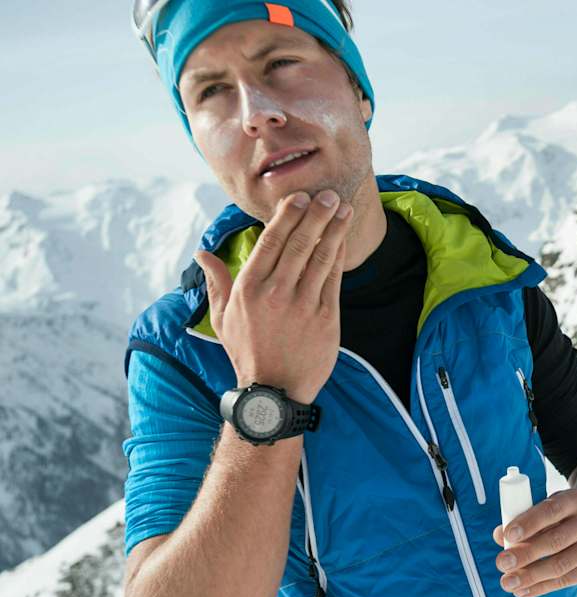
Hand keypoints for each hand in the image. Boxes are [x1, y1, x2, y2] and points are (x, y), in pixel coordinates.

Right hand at [194, 190, 352, 404]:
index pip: (269, 242)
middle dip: (315, 214)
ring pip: (321, 257)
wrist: (274, 392)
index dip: (286, 216)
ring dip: (333, 229)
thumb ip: (216, 281)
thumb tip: (202, 253)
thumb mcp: (223, 318)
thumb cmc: (247, 352)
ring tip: (341, 208)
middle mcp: (276, 293)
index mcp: (249, 288)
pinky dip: (339, 255)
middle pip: (299, 243)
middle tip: (326, 193)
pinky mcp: (326, 318)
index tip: (298, 197)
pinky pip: (334, 279)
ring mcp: (303, 305)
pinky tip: (343, 238)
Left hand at [492, 489, 576, 596]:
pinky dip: (540, 587)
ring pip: (560, 565)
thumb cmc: (558, 517)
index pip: (551, 510)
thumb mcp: (543, 510)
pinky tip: (522, 591)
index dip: (529, 523)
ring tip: (507, 582)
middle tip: (501, 563)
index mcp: (576, 499)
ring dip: (530, 575)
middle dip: (526, 554)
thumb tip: (500, 536)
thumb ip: (521, 521)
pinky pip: (565, 581)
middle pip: (556, 540)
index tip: (508, 535)